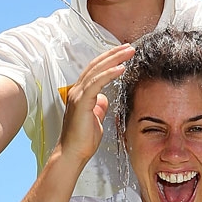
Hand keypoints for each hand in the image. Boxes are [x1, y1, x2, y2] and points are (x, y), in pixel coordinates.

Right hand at [57, 44, 135, 165]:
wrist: (72, 154)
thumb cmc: (82, 141)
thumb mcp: (95, 119)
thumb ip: (98, 107)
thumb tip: (104, 98)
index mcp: (81, 94)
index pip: (96, 70)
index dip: (109, 60)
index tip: (123, 53)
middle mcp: (77, 91)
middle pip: (96, 65)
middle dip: (114, 54)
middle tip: (129, 47)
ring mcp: (78, 95)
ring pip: (97, 70)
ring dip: (114, 59)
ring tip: (128, 52)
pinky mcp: (81, 103)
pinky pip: (96, 83)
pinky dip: (109, 74)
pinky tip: (120, 68)